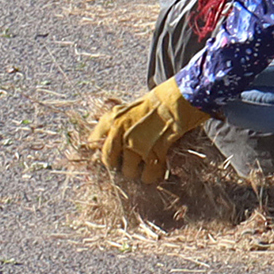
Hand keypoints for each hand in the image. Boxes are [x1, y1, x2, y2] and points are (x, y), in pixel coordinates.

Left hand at [88, 79, 207, 183]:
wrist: (181, 97)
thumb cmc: (157, 101)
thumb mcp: (129, 110)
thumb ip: (115, 127)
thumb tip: (104, 150)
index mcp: (112, 118)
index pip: (92, 143)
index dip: (99, 152)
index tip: (109, 156)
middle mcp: (120, 132)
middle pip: (109, 163)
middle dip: (120, 164)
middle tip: (132, 160)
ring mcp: (136, 144)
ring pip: (129, 172)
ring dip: (138, 171)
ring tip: (148, 161)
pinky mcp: (154, 153)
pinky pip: (148, 176)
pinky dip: (154, 174)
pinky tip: (159, 164)